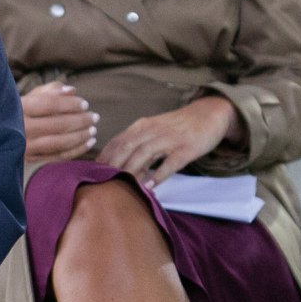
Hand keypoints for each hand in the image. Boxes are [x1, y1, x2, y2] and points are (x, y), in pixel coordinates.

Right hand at [22, 82, 96, 164]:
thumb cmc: (17, 110)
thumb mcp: (29, 96)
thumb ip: (50, 90)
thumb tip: (72, 90)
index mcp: (19, 108)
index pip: (50, 105)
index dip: (70, 104)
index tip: (85, 104)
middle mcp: (21, 128)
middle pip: (58, 124)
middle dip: (81, 120)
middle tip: (95, 117)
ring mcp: (25, 146)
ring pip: (59, 142)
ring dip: (80, 136)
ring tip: (93, 130)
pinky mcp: (30, 159)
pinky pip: (57, 156)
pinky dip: (76, 150)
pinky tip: (88, 143)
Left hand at [96, 96, 243, 186]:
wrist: (209, 114)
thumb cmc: (179, 126)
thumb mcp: (154, 129)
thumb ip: (138, 144)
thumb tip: (119, 165)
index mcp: (143, 126)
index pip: (117, 141)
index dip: (103, 157)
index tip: (91, 172)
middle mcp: (153, 130)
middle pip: (126, 147)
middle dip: (112, 165)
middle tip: (101, 183)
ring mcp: (170, 139)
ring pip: (144, 154)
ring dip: (131, 171)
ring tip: (122, 187)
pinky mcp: (186, 148)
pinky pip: (169, 163)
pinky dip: (158, 174)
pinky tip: (150, 187)